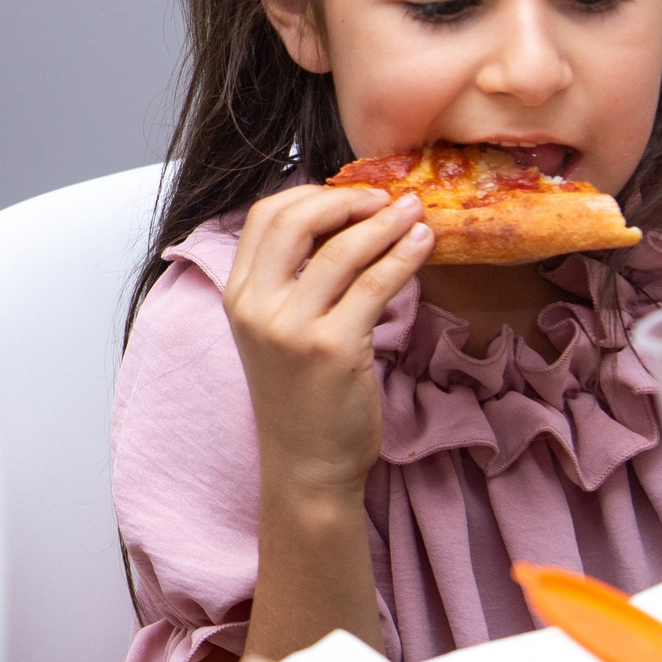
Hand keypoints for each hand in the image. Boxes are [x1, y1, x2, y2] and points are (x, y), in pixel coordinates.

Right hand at [223, 184, 432, 500]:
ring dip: (385, 222)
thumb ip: (293, 281)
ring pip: (342, 249)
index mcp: (237, 296)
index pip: (265, 216)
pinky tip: (423, 245)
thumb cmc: (301, 398)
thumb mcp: (277, 331)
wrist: (307, 466)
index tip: (350, 196)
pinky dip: (404, 256)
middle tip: (385, 199)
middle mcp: (256, 307)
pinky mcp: (332, 348)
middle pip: (297, 220)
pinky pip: (375, 284)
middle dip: (347, 200)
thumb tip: (342, 223)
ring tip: (415, 214)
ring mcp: (291, 328)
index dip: (311, 195)